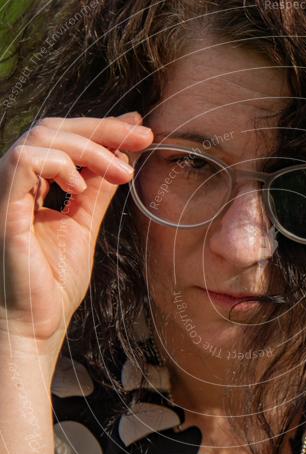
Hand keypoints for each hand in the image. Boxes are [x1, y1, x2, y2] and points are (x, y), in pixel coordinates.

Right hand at [0, 113, 152, 347]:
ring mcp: (5, 193)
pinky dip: (59, 164)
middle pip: (54, 128)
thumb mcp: (83, 225)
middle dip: (103, 128)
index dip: (101, 128)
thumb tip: (121, 158)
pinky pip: (24, 161)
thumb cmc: (52, 284)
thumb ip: (98, 191)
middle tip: (143, 135)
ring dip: (90, 146)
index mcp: (31, 186)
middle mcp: (14, 183)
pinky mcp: (3, 208)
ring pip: (41, 136)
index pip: (63, 138)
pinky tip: (82, 186)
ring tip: (121, 173)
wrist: (36, 325)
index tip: (140, 128)